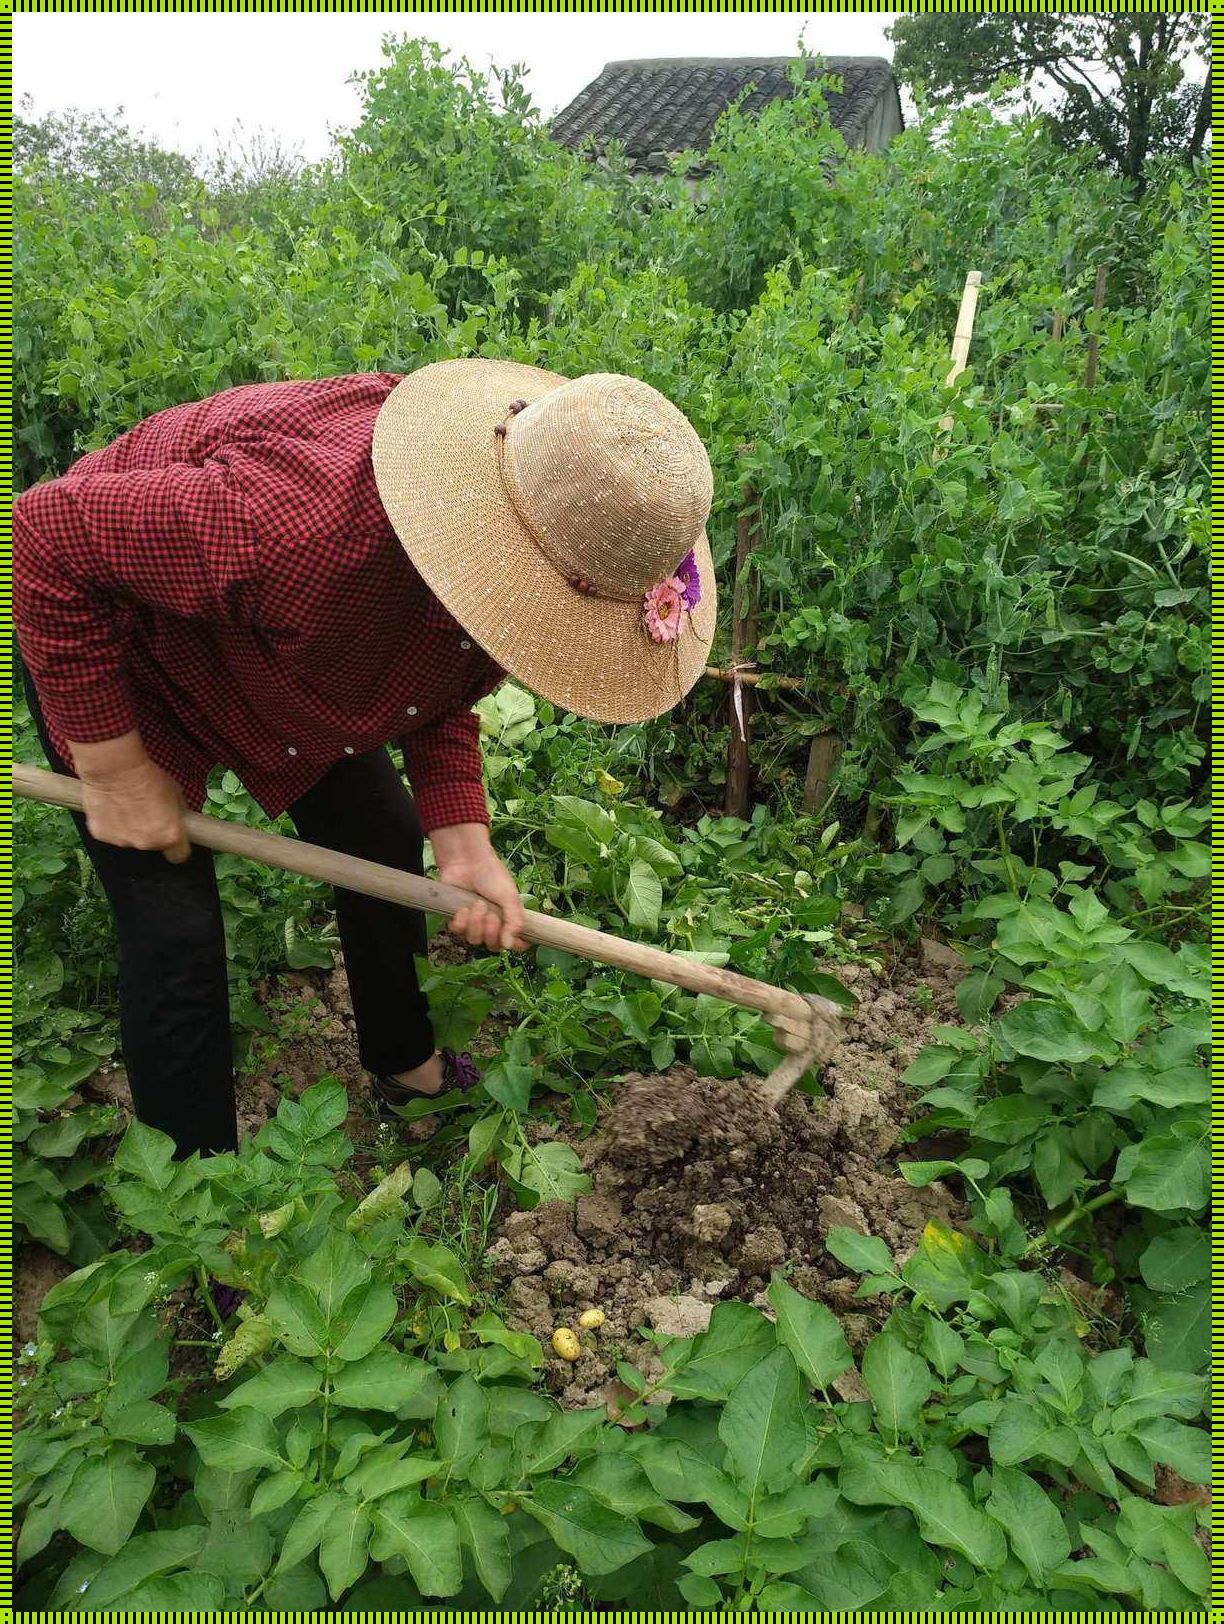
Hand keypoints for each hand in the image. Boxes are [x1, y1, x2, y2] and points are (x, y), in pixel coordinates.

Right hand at [72, 738, 190, 862]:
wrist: (116, 769)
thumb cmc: (149, 777)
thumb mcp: (176, 794)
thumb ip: (177, 814)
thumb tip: (177, 820)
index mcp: (169, 835)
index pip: (179, 855)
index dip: (177, 846)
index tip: (174, 836)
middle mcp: (146, 844)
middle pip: (152, 845)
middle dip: (151, 832)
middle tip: (146, 812)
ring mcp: (122, 841)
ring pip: (129, 839)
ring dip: (130, 828)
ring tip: (126, 806)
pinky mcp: (101, 835)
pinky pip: (110, 832)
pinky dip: (111, 823)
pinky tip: (111, 807)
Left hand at [432, 822, 526, 950]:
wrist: (467, 861)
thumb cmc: (492, 876)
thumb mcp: (510, 897)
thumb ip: (514, 922)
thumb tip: (509, 946)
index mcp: (507, 919)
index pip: (515, 943)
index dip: (516, 946)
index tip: (516, 943)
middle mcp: (490, 924)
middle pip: (492, 946)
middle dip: (492, 931)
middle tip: (492, 915)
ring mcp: (472, 923)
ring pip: (474, 940)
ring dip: (476, 923)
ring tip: (477, 904)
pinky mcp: (455, 918)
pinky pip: (457, 931)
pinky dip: (462, 920)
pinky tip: (464, 907)